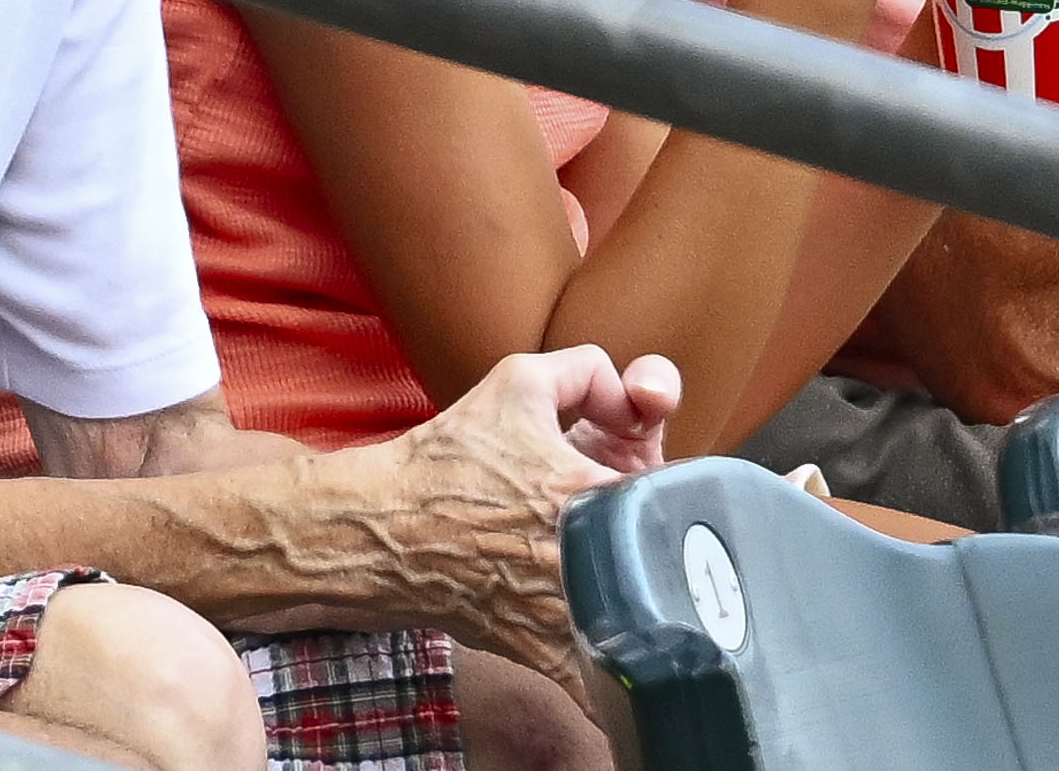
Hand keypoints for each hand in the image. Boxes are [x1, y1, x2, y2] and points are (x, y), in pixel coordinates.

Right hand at [334, 347, 677, 692]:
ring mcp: (564, 615)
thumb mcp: (519, 381)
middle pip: (668, 561)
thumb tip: (639, 402)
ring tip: (638, 586)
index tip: (662, 491)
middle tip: (648, 535)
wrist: (378, 533)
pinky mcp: (541, 655)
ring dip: (652, 610)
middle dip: (668, 549)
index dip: (679, 492)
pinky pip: (600, 686)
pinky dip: (619, 683)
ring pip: (645, 630)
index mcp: (590, 492)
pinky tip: (624, 664)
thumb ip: (592, 371)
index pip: (677, 496)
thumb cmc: (446, 460)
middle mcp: (585, 561)